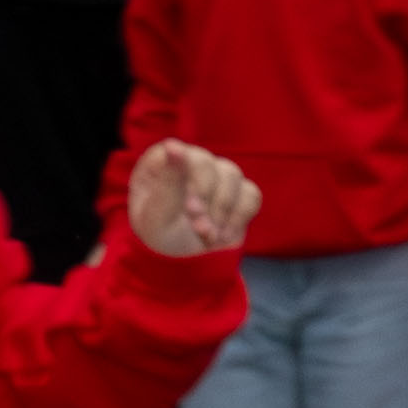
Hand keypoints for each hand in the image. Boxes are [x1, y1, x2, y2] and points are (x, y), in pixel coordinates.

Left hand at [124, 137, 259, 259]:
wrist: (181, 262)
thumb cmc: (160, 236)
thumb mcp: (156, 216)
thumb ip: (167, 182)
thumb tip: (173, 146)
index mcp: (163, 160)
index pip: (188, 155)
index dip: (197, 183)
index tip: (192, 211)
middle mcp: (190, 160)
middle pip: (215, 166)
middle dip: (210, 203)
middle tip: (200, 229)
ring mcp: (216, 174)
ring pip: (234, 177)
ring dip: (223, 213)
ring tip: (208, 236)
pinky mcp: (237, 192)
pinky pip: (251, 195)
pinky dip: (239, 218)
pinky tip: (222, 235)